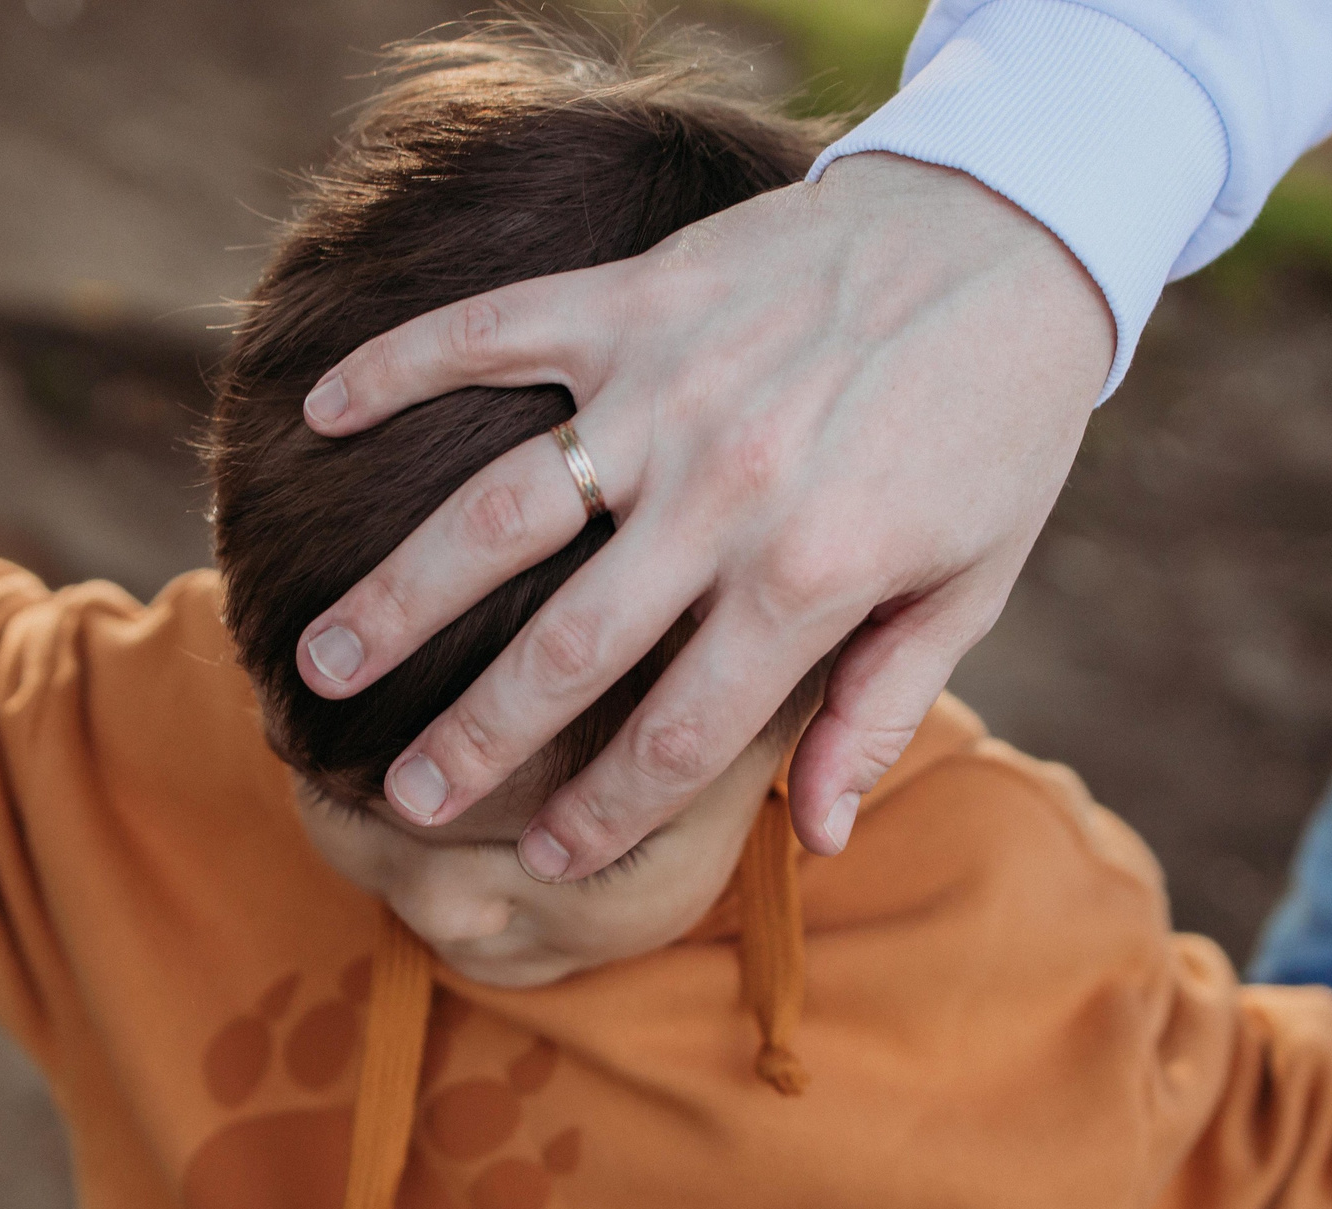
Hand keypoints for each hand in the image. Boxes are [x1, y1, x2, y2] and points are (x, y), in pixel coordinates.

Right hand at [291, 154, 1112, 877]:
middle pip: (567, 651)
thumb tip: (815, 838)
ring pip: (498, 512)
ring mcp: (666, 390)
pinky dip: (399, 367)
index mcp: (812, 579)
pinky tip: (317, 412)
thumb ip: (879, 711)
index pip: (680, 735)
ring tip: (322, 661)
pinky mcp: (634, 297)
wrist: (1013, 227)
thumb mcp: (968, 584)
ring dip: (399, 592)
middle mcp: (723, 494)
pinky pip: (491, 333)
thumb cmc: (993, 425)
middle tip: (400, 796)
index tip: (544, 859)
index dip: (605, 812)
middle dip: (476, 740)